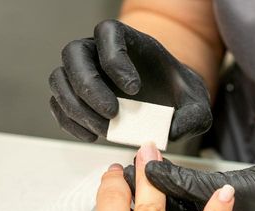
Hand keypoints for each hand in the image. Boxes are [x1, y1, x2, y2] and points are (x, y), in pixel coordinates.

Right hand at [48, 20, 211, 142]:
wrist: (167, 109)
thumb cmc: (176, 98)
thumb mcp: (196, 106)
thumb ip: (194, 116)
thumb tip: (172, 130)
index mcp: (127, 40)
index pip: (107, 32)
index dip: (114, 58)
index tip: (135, 89)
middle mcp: (97, 51)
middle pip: (74, 53)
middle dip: (89, 86)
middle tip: (112, 114)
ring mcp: (81, 73)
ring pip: (59, 79)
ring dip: (76, 108)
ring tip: (104, 130)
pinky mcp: (73, 97)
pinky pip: (58, 105)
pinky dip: (70, 123)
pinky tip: (92, 135)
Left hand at [124, 148, 254, 210]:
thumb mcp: (235, 186)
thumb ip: (188, 183)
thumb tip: (153, 172)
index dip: (145, 210)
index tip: (127, 183)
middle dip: (149, 207)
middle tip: (126, 179)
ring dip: (165, 203)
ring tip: (141, 176)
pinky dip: (185, 204)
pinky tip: (168, 184)